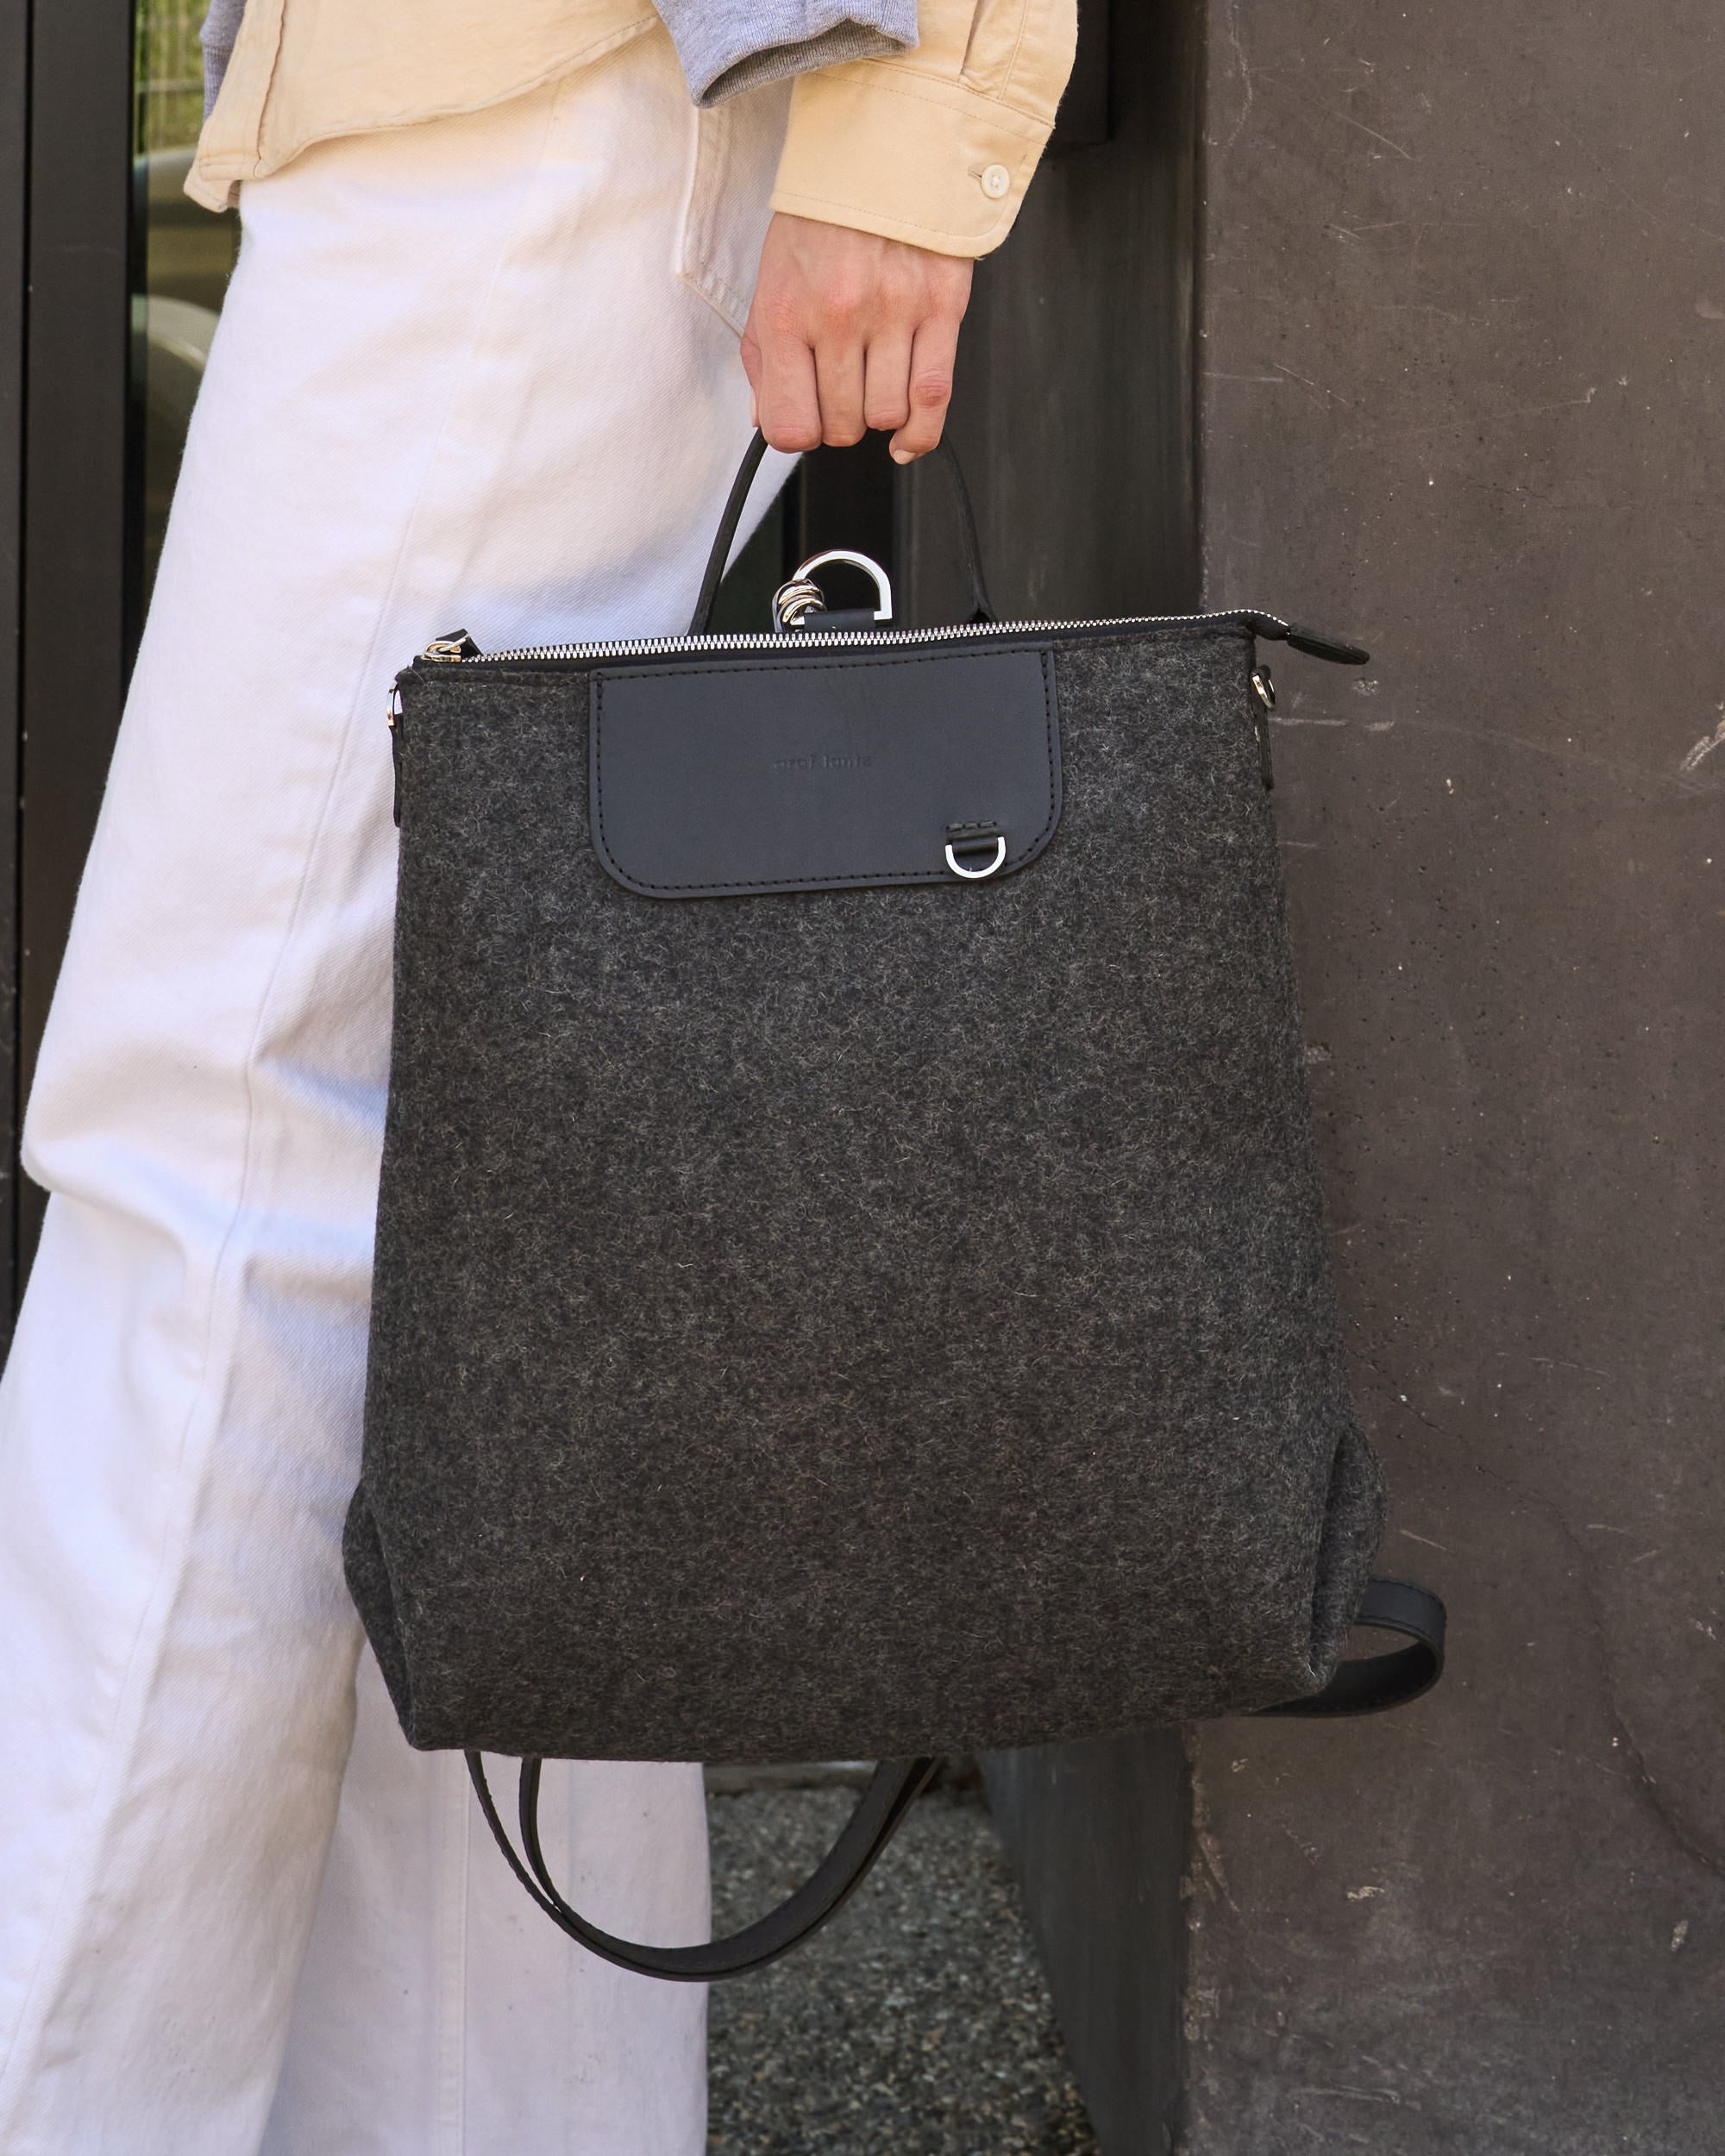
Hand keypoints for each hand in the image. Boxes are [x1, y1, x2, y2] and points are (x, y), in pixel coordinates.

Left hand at [741, 213, 973, 462]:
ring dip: (877, 416)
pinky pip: (933, 398)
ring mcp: (893, 313)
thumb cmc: (822, 222)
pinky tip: (906, 436)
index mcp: (789, 312)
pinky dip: (919, 430)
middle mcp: (840, 317)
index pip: (790, 424)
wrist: (880, 154)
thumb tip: (764, 420)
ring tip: (872, 386)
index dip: (796, 434)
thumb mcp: (771, 281)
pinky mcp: (940, 308)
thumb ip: (763, 356)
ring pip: (885, 416)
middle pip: (841, 427)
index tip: (804, 419)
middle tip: (840, 393)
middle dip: (839, 422)